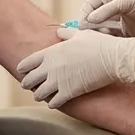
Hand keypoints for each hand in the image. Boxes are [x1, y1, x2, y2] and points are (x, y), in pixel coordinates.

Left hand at [16, 28, 134, 108]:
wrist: (112, 58)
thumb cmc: (98, 44)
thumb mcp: (80, 34)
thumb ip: (66, 33)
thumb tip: (59, 30)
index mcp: (51, 52)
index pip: (27, 62)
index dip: (23, 68)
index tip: (22, 71)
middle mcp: (51, 67)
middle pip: (29, 80)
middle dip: (28, 84)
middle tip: (29, 86)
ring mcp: (59, 81)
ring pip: (38, 94)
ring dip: (39, 95)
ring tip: (40, 95)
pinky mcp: (69, 92)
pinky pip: (53, 103)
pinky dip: (52, 103)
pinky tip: (54, 103)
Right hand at [79, 0, 134, 40]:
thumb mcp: (125, 2)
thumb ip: (107, 10)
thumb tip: (89, 19)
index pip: (90, 5)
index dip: (85, 14)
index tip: (82, 25)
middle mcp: (110, 9)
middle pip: (93, 19)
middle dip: (89, 26)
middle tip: (87, 35)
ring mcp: (116, 21)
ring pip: (100, 29)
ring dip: (98, 34)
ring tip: (100, 38)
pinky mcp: (122, 33)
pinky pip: (110, 38)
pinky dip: (106, 40)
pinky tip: (107, 43)